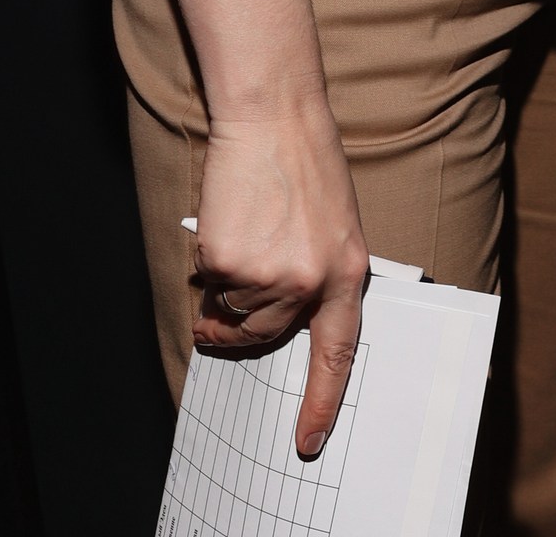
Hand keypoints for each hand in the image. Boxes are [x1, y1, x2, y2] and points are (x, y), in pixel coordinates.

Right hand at [190, 100, 369, 457]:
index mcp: (348, 271)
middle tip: (227, 298)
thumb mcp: (335, 222)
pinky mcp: (228, 262)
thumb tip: (282, 316)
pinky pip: (208, 282)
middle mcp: (310, 281)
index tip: (309, 441)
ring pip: (229, 310)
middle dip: (239, 322)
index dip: (323, 401)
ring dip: (222, 287)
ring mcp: (268, 275)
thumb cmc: (305, 160)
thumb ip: (319, 272)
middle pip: (264, 333)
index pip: (338, 352)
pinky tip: (226, 222)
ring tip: (239, 233)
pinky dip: (208, 261)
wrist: (273, 115)